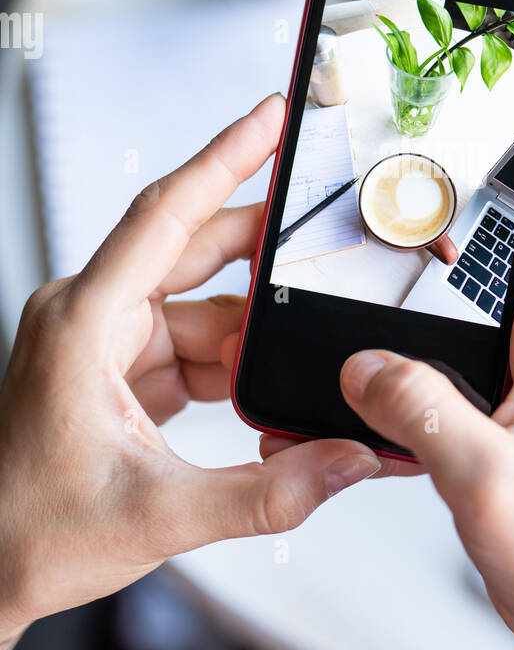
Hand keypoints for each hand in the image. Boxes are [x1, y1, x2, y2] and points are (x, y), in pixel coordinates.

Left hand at [0, 95, 380, 649]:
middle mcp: (90, 318)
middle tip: (324, 226)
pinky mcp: (118, 373)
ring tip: (302, 354)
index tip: (269, 117)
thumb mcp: (162, 514)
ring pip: (201, 307)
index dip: (225, 157)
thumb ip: (269, 491)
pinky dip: (232, 365)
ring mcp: (104, 344)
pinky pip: (191, 345)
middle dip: (262, 245)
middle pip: (194, 250)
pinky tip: (266, 386)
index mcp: (84, 323)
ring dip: (251, 333)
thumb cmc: (32, 532)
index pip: (167, 214)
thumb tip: (346, 459)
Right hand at [337, 145, 513, 649]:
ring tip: (376, 251)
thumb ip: (417, 409)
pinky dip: (420, 338)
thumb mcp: (485, 478)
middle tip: (405, 175)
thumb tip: (362, 365)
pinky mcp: (510, 411)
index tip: (493, 107)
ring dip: (437, 269)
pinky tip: (372, 352)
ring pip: (486, 291)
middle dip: (468, 198)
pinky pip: (463, 349)